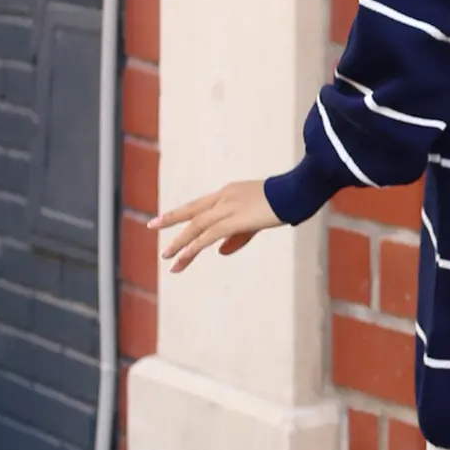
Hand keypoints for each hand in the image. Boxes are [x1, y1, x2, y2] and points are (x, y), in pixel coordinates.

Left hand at [149, 180, 282, 272]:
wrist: (297, 192)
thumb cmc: (284, 202)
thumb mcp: (258, 221)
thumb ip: (237, 236)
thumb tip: (219, 252)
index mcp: (230, 192)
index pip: (201, 205)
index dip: (182, 212)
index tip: (165, 217)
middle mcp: (224, 197)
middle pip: (192, 211)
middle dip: (171, 219)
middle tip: (152, 226)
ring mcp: (228, 206)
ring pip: (197, 226)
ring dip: (180, 243)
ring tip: (167, 258)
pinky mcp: (235, 218)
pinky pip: (209, 234)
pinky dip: (195, 245)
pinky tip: (184, 256)